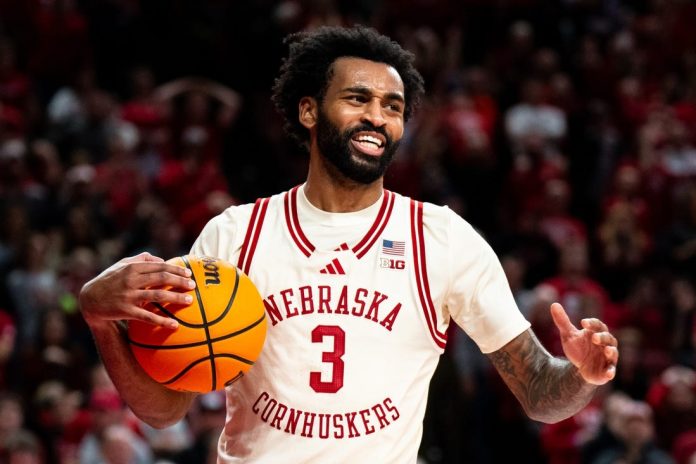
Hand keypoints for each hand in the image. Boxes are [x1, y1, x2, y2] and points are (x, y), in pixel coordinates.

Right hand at [79, 252, 194, 329]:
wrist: (90, 299)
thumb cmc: (110, 280)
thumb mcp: (122, 265)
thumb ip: (141, 259)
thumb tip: (162, 259)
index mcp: (132, 267)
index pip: (159, 266)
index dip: (175, 269)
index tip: (189, 273)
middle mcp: (131, 280)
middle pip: (161, 278)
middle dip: (179, 281)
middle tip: (193, 285)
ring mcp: (128, 295)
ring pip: (157, 296)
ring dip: (175, 298)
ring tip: (190, 301)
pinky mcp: (125, 311)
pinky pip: (147, 316)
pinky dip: (162, 321)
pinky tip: (175, 325)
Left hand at [550, 302, 617, 384]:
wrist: (580, 368)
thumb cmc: (578, 349)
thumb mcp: (568, 335)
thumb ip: (562, 321)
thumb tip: (554, 304)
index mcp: (596, 333)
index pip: (598, 325)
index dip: (592, 323)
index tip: (582, 322)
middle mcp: (605, 344)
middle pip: (608, 338)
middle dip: (602, 337)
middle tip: (594, 338)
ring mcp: (608, 357)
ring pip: (613, 352)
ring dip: (611, 351)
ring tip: (607, 350)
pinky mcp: (607, 370)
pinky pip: (611, 370)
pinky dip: (611, 371)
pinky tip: (609, 374)